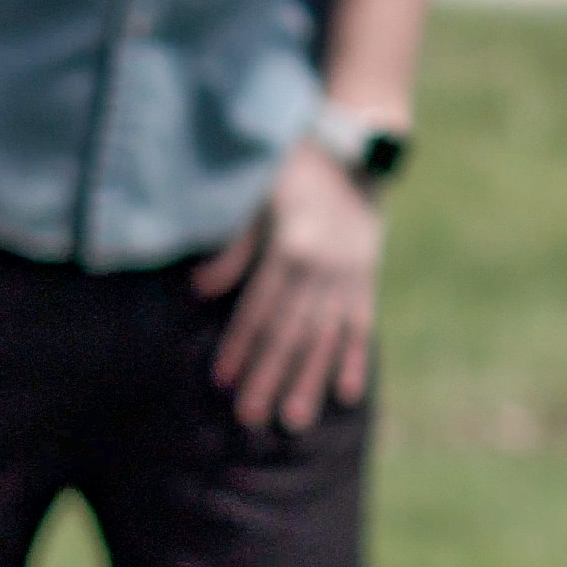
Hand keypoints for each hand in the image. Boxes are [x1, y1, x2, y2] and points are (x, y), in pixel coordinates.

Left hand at [196, 136, 385, 430]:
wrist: (354, 145)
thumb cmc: (293, 169)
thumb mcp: (257, 198)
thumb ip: (234, 248)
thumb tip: (199, 290)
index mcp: (292, 245)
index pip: (260, 307)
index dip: (240, 344)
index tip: (222, 380)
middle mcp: (324, 266)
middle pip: (292, 331)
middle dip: (270, 376)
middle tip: (251, 417)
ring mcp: (350, 274)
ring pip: (326, 336)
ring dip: (309, 381)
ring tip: (294, 421)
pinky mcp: (367, 276)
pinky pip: (362, 324)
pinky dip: (354, 360)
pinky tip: (347, 394)